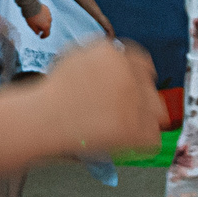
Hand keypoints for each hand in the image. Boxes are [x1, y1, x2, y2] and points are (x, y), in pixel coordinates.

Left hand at [24, 7, 51, 39]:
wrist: (30, 5)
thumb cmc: (30, 17)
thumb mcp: (31, 26)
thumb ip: (36, 31)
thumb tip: (38, 32)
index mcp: (46, 26)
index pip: (47, 34)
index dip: (44, 36)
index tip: (40, 37)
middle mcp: (49, 21)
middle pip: (47, 27)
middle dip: (42, 28)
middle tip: (36, 27)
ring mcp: (49, 14)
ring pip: (47, 20)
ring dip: (43, 21)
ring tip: (36, 20)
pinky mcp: (47, 9)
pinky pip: (46, 14)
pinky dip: (43, 16)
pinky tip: (37, 14)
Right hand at [34, 40, 164, 159]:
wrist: (40, 118)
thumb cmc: (49, 95)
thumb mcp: (73, 58)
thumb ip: (100, 59)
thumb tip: (114, 64)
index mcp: (112, 53)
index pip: (141, 62)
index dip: (136, 77)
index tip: (133, 87)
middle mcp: (127, 73)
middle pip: (151, 86)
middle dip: (141, 98)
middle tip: (126, 111)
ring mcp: (133, 100)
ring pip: (157, 111)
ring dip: (145, 119)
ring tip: (124, 128)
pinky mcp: (134, 128)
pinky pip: (152, 138)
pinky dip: (141, 143)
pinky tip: (124, 143)